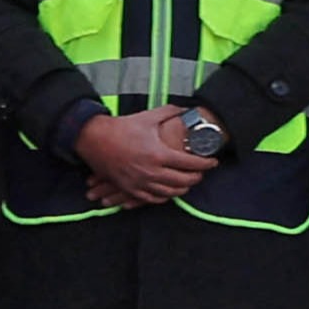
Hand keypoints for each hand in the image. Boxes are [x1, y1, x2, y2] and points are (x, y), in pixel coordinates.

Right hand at [71, 107, 211, 209]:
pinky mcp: (130, 188)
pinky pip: (152, 199)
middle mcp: (152, 172)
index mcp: (159, 154)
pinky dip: (164, 197)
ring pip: (169, 193)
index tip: (213, 162)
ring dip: (182, 189)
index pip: (191, 164)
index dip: (206, 164)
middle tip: (201, 173)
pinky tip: (169, 192)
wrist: (94, 139)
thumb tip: (186, 109)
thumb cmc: (121, 127)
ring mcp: (140, 182)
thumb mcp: (147, 117)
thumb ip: (169, 112)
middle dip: (196, 178)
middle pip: (183, 181)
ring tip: (188, 182)